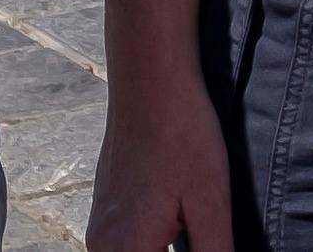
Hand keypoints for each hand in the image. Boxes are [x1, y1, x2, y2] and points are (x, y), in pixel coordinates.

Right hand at [90, 69, 235, 251]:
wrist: (149, 78)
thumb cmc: (182, 134)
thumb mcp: (211, 205)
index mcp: (127, 249)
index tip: (208, 242)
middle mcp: (103, 244)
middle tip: (207, 235)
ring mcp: (101, 226)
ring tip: (198, 230)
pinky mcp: (107, 210)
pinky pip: (130, 248)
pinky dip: (156, 248)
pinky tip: (183, 231)